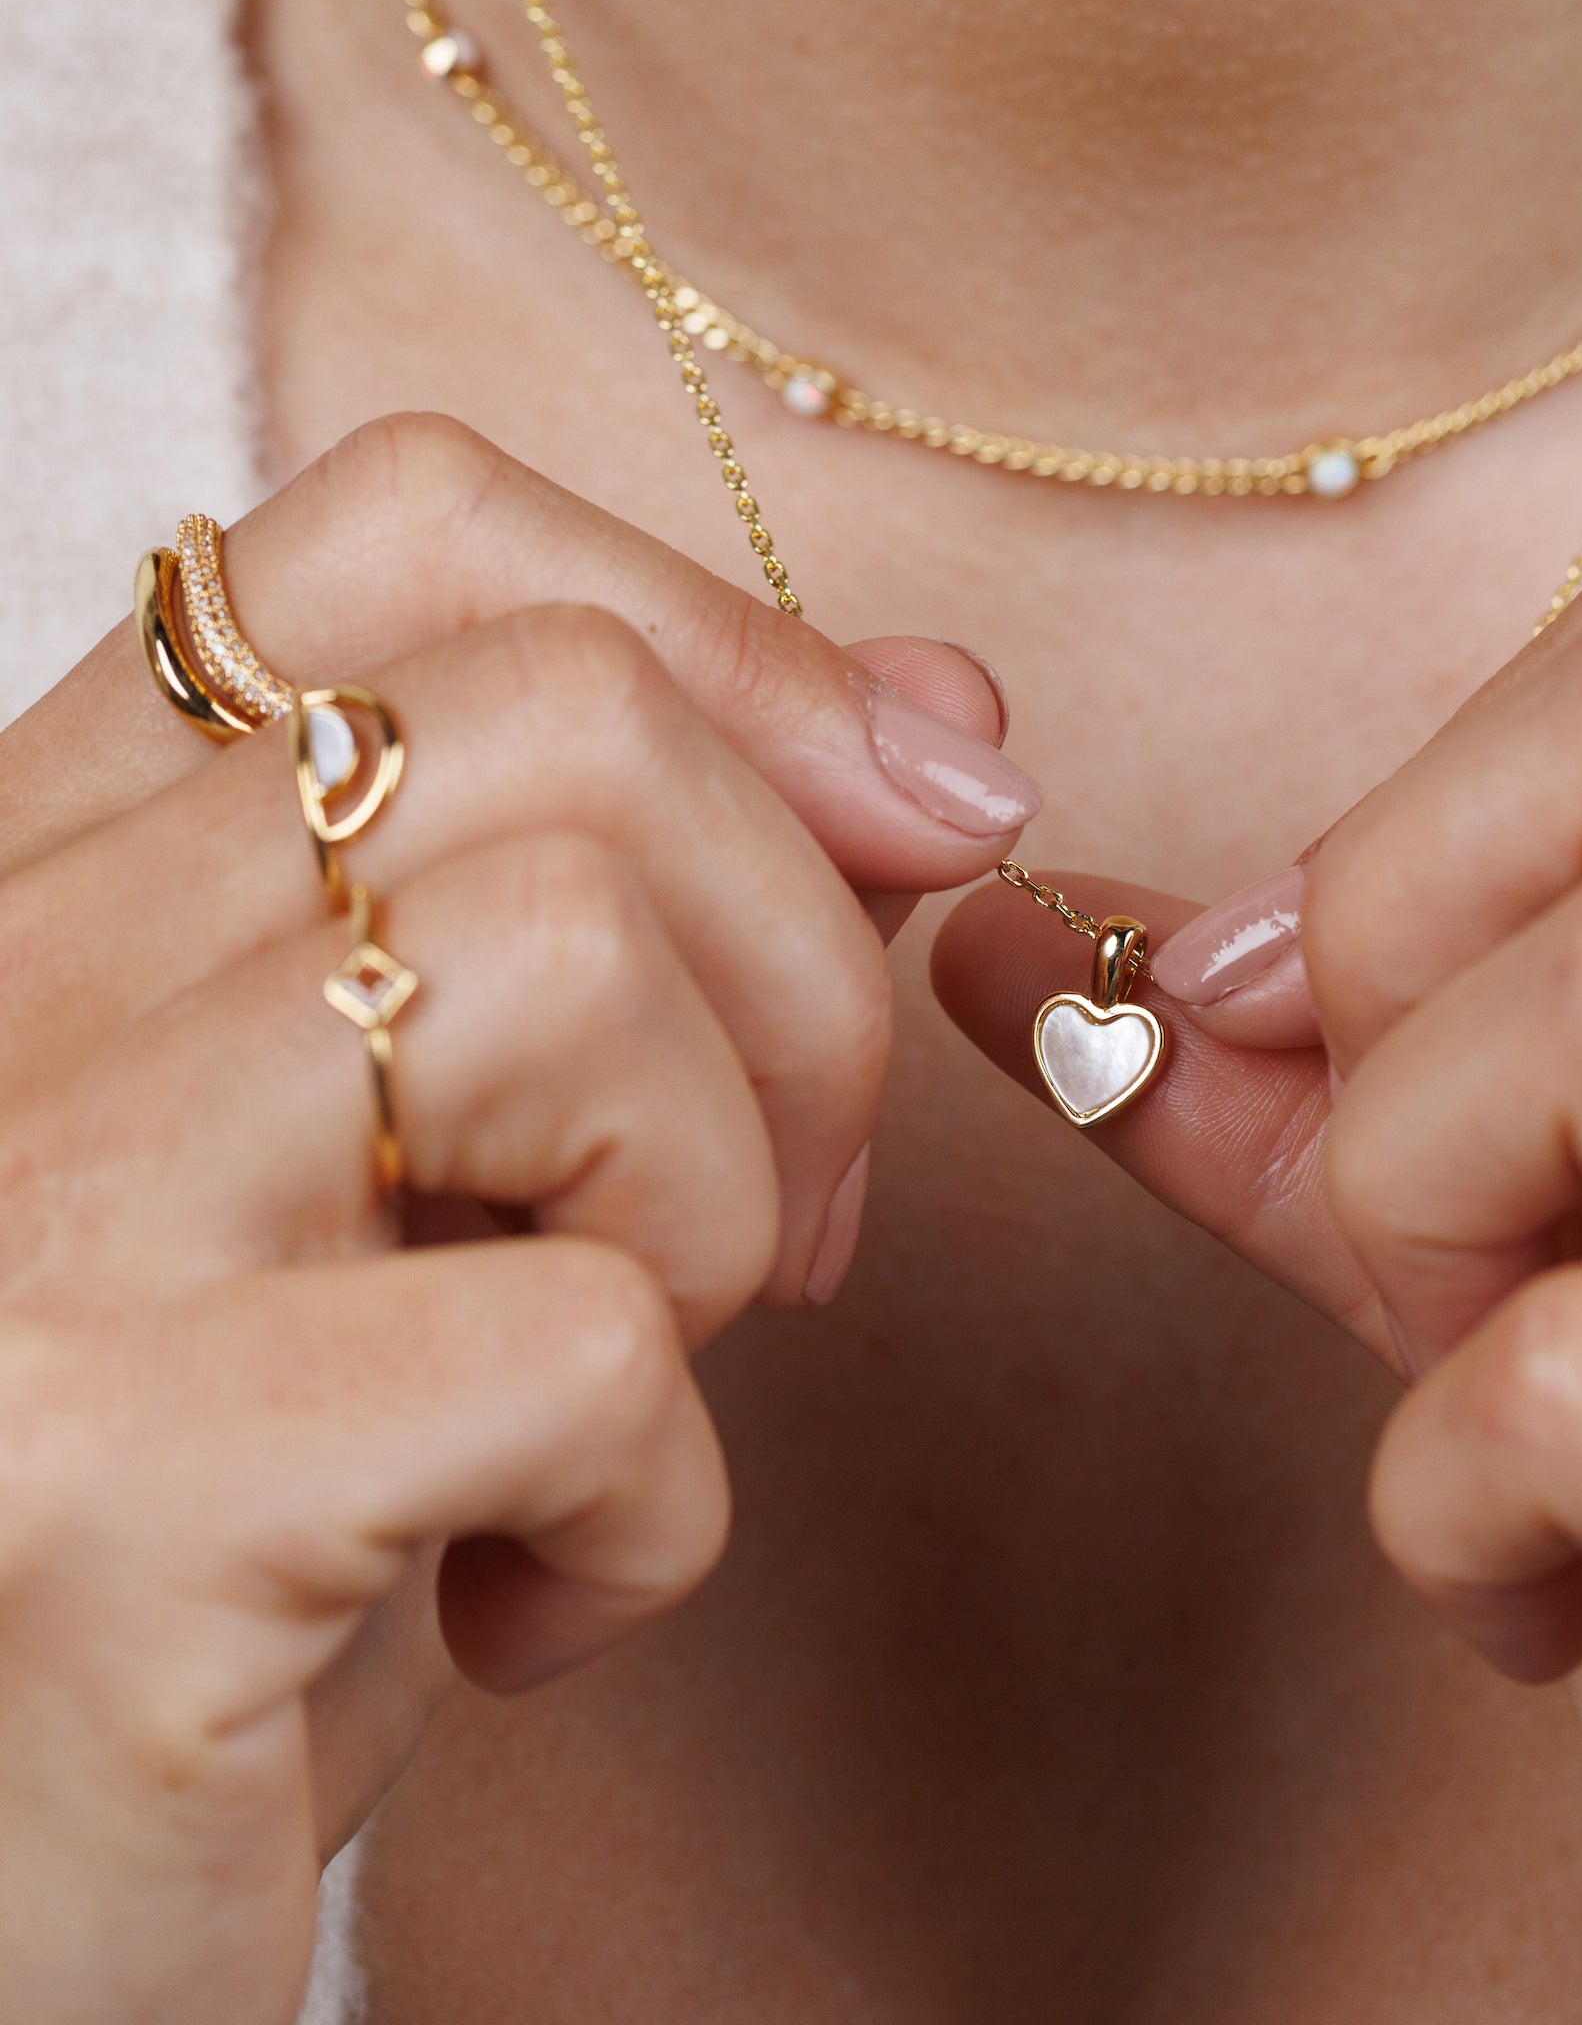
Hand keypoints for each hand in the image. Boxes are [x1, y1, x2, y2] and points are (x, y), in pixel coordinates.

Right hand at [0, 413, 1037, 2024]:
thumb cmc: (254, 1507)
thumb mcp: (439, 1166)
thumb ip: (644, 912)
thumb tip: (945, 715)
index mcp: (67, 870)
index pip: (408, 523)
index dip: (729, 638)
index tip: (910, 813)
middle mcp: (0, 978)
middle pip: (573, 724)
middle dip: (802, 978)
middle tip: (783, 1221)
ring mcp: (24, 1209)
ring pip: (573, 968)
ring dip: (720, 1215)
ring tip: (616, 1389)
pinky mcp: (93, 1476)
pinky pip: (575, 1346)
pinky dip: (652, 1503)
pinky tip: (519, 1601)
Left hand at [936, 506, 1581, 2019]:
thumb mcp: (1575, 1298)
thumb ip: (1327, 1102)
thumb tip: (1028, 943)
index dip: (1438, 804)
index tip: (1361, 1023)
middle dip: (1406, 936)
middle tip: (1430, 1193)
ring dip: (1422, 1199)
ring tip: (1495, 1391)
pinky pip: (1569, 1366)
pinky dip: (1446, 1498)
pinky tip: (1542, 1597)